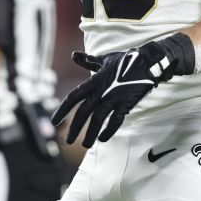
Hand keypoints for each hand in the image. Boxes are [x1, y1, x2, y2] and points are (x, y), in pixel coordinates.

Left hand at [50, 33, 195, 147]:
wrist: (146, 62)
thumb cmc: (124, 60)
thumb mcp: (104, 60)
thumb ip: (88, 61)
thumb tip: (73, 55)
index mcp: (94, 81)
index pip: (73, 97)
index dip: (62, 110)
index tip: (54, 121)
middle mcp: (101, 91)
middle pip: (83, 112)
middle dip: (75, 128)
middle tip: (68, 141)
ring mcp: (114, 98)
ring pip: (98, 119)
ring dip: (91, 133)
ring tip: (85, 144)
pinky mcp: (126, 103)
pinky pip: (116, 120)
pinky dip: (109, 130)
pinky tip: (103, 139)